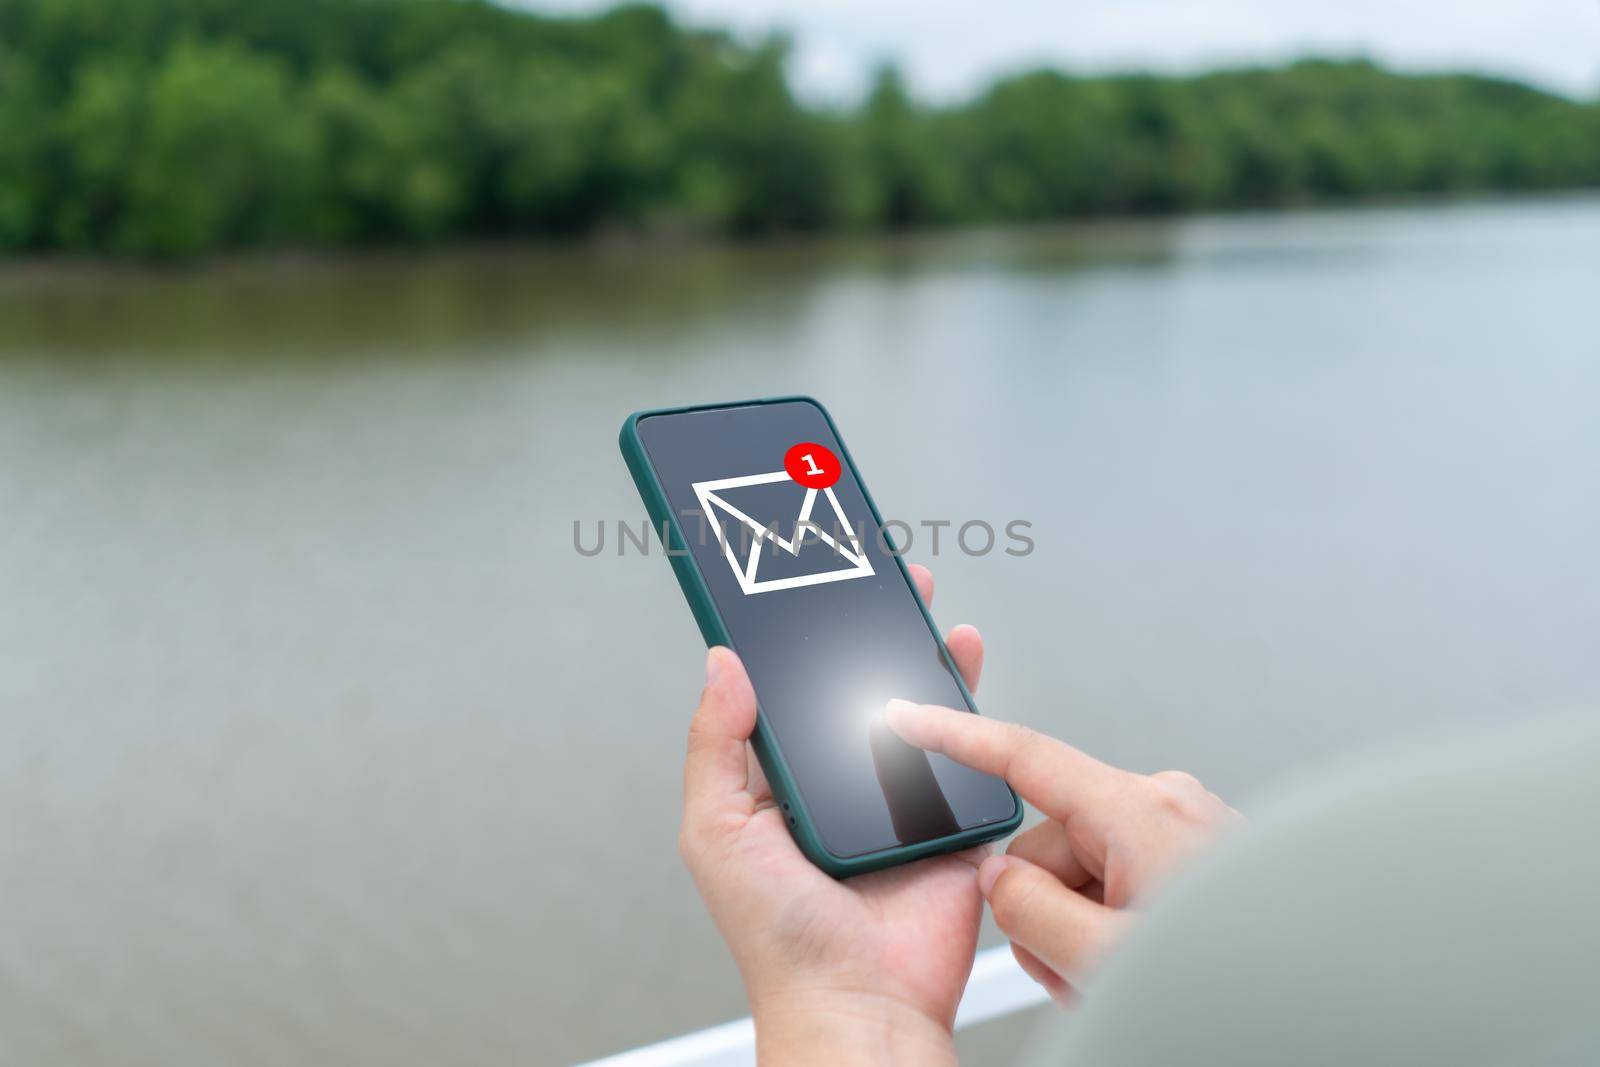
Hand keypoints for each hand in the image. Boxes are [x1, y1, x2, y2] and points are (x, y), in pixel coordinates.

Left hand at [679, 565, 983, 1066]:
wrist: (859, 1004)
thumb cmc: (779, 940)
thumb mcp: (717, 832)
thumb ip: (714, 745)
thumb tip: (722, 664)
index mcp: (781, 785)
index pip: (789, 694)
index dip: (796, 643)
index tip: (802, 593)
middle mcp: (840, 787)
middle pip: (857, 691)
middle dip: (868, 635)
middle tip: (874, 585)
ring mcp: (898, 801)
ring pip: (914, 712)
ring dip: (922, 659)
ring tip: (921, 611)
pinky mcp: (951, 819)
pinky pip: (966, 754)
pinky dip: (970, 710)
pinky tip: (961, 668)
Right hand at [884, 699, 1241, 1004]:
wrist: (1318, 1017)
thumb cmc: (1240, 987)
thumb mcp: (1101, 961)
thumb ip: (1026, 910)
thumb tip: (1001, 880)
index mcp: (1140, 812)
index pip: (1023, 758)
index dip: (954, 735)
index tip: (908, 716)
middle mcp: (1168, 806)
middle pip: (1051, 841)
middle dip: (1046, 908)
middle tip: (1076, 970)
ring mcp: (1191, 831)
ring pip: (1086, 870)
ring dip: (1084, 928)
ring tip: (1120, 978)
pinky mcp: (1204, 859)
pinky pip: (1126, 881)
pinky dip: (1117, 926)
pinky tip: (1144, 967)